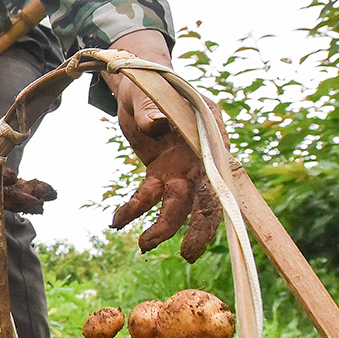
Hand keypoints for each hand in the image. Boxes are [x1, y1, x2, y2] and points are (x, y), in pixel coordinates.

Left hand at [107, 69, 222, 260]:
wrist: (137, 84)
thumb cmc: (151, 83)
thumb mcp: (149, 92)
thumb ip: (153, 108)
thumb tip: (155, 123)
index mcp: (210, 134)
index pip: (221, 172)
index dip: (220, 199)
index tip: (212, 221)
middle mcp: (201, 156)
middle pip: (206, 197)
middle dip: (199, 228)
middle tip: (189, 254)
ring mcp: (181, 168)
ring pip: (178, 206)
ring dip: (163, 228)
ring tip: (143, 244)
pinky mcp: (160, 174)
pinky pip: (149, 198)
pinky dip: (133, 210)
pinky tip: (117, 221)